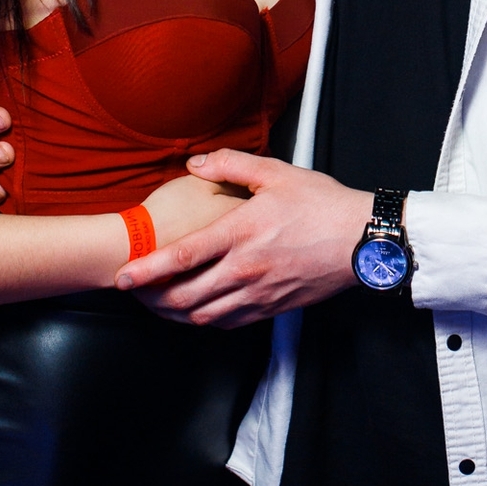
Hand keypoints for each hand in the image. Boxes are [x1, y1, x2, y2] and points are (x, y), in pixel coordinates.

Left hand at [117, 150, 372, 326]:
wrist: (364, 241)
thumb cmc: (323, 205)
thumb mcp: (277, 173)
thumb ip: (232, 163)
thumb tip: (197, 161)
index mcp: (241, 233)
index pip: (182, 257)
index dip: (148, 270)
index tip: (122, 278)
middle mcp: (246, 269)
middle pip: (185, 296)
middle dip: (152, 299)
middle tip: (135, 293)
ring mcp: (260, 293)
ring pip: (205, 316)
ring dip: (176, 314)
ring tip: (159, 304)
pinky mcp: (274, 308)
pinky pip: (230, 323)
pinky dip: (206, 320)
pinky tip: (199, 310)